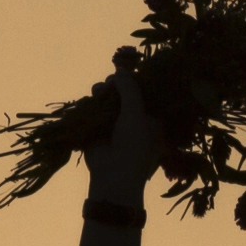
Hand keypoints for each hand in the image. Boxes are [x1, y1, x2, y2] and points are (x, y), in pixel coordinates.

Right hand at [86, 71, 167, 207]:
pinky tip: (94, 95)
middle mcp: (135, 120)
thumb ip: (130, 90)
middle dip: (118, 85)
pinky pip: (96, 108)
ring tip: (101, 90)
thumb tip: (122, 70)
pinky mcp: (99, 127)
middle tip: (112, 82)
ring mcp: (116, 124)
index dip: (136, 82)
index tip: (128, 73)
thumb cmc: (133, 145)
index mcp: (151, 119)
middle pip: (125, 94)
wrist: (113, 175)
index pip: (145, 94)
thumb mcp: (135, 114)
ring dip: (105, 91)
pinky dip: (94, 100)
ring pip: (109, 99)